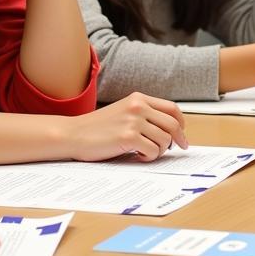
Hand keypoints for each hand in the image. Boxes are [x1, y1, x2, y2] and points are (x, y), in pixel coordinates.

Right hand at [69, 93, 188, 161]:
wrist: (73, 134)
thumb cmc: (97, 127)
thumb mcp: (123, 112)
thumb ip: (143, 115)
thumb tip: (170, 131)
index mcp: (138, 98)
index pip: (172, 108)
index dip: (181, 123)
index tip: (182, 135)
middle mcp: (138, 106)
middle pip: (173, 124)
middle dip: (178, 140)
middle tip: (176, 149)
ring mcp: (133, 121)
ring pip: (164, 140)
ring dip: (159, 151)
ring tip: (146, 152)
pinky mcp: (128, 137)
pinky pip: (152, 151)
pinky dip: (149, 157)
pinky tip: (138, 156)